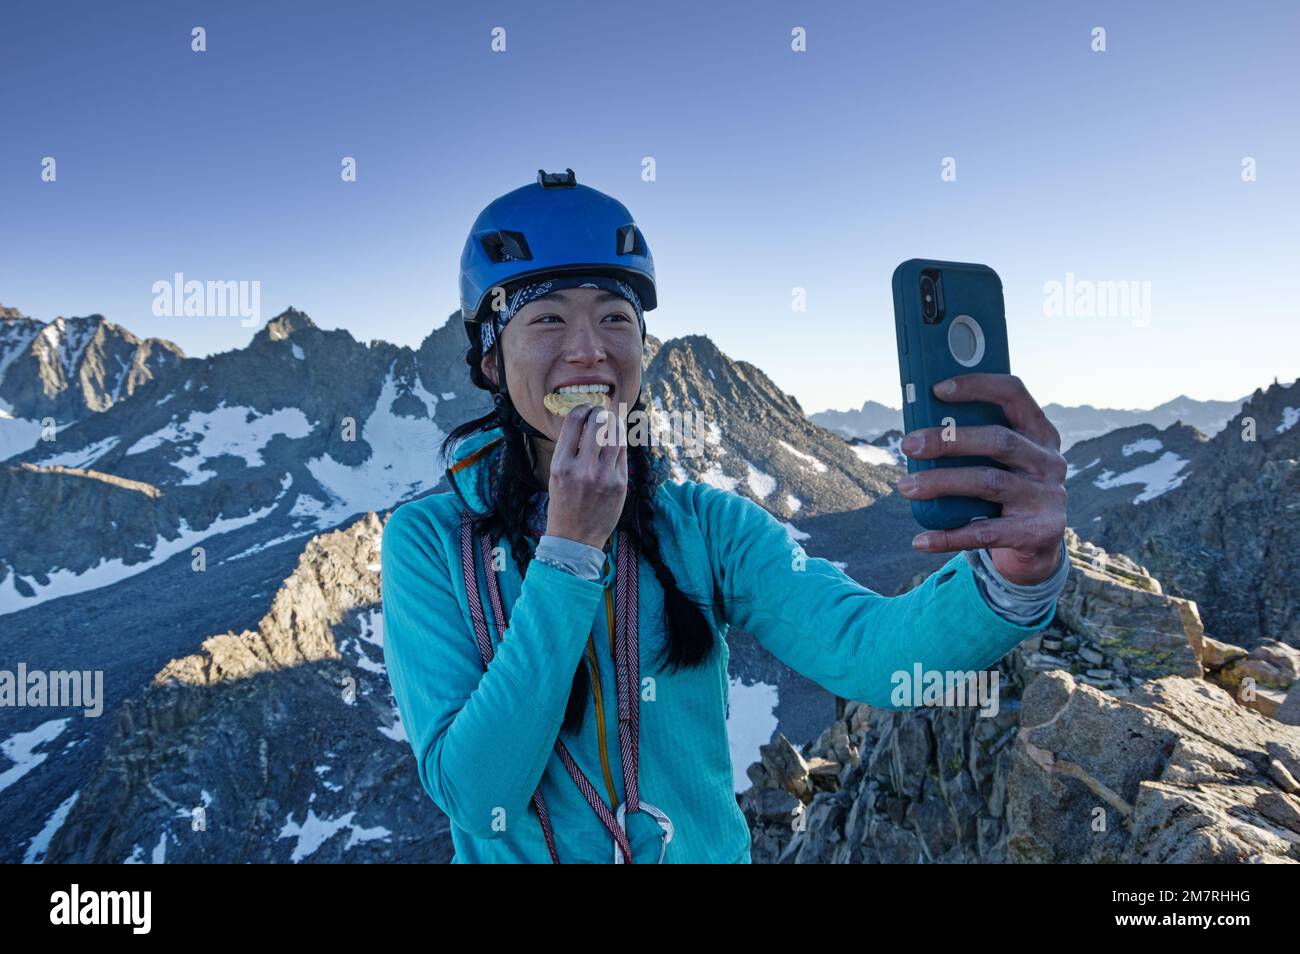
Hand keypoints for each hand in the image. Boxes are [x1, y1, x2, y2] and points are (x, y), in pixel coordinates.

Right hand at [544, 404, 627, 549]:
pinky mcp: (620, 484)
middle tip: (601, 412)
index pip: (574, 422)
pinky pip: (623, 453)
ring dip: (615, 423)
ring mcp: (603, 476)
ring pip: (615, 435)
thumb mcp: (556, 475)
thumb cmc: (563, 504)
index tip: (586, 408)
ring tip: (612, 421)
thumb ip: (569, 449)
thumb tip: (585, 420)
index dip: (583, 408)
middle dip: (600, 413)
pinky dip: (621, 441)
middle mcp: (582, 469)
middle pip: (597, 424)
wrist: (575, 539)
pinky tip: (618, 437)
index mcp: (561, 465)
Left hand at [898, 373, 1066, 584]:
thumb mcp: (1000, 462)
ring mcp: (1047, 497)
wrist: (1036, 546)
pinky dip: (949, 536)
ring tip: (906, 486)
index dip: (977, 387)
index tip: (937, 389)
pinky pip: (985, 532)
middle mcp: (1048, 461)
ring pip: (988, 482)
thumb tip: (918, 435)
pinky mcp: (1038, 532)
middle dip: (948, 440)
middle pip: (998, 440)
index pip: (1013, 394)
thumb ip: (974, 444)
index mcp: (1039, 432)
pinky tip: (921, 539)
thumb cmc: (1005, 490)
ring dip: (941, 483)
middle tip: (908, 445)